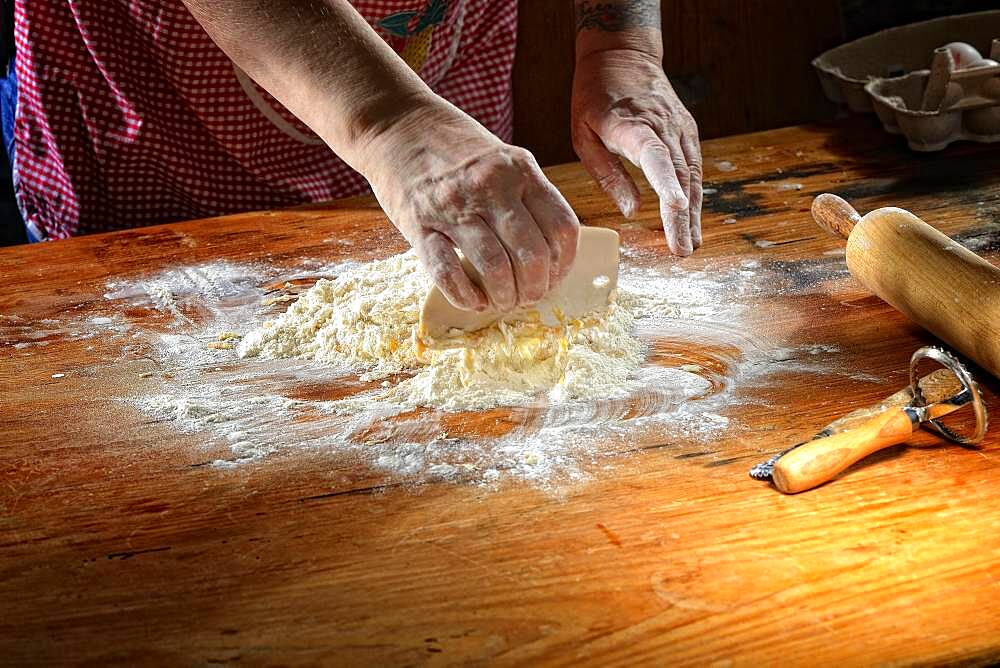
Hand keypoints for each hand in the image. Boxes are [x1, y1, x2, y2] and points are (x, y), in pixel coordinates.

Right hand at [361, 98, 579, 311]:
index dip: (563, 263)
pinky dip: (465, 295)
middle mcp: (490, 187)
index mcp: (519, 170)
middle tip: (528, 297)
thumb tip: (551, 249)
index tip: (555, 276)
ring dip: (504, 296)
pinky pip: (447, 272)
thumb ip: (527, 195)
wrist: (396, 125)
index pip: (560, 227)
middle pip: (531, 254)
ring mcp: (453, 207)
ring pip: (494, 267)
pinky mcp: (419, 226)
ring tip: (503, 301)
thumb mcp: (502, 158)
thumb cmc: (454, 147)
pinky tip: (473, 300)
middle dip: (535, 287)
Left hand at [572, 49, 701, 255]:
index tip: (677, 208)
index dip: (667, 183)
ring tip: (690, 245)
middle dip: (682, 216)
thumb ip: (607, 173)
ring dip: (693, 213)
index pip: (655, 156)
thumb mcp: (584, 134)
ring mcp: (680, 129)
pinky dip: (694, 197)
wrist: (623, 54)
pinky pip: (693, 169)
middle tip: (682, 251)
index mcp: (632, 126)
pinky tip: (691, 222)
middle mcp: (663, 127)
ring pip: (691, 176)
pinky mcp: (687, 132)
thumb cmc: (595, 97)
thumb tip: (631, 211)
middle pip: (679, 176)